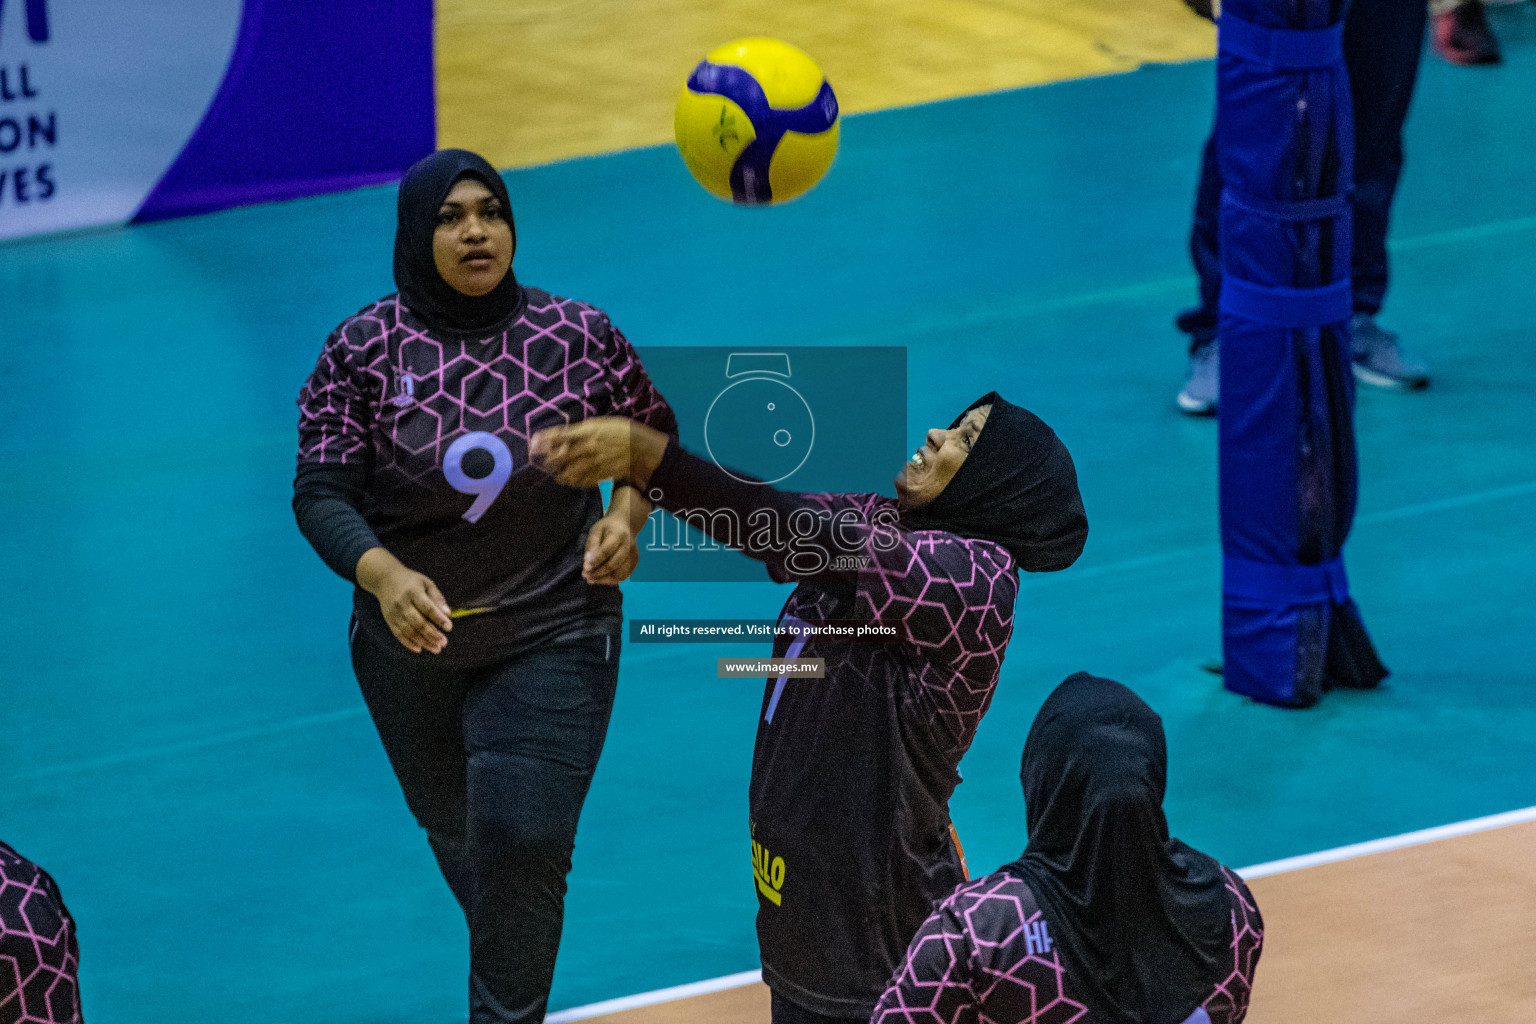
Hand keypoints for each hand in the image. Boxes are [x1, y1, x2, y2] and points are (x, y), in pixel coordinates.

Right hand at [356, 548, 452, 653]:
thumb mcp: (426, 583)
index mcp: (413, 592)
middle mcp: (402, 604)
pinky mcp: (389, 620)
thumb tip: (448, 613)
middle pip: (418, 622)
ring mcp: (394, 613)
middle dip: (432, 634)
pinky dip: (409, 643)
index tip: (449, 627)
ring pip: (409, 631)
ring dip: (423, 642)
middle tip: (444, 642)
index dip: (438, 618)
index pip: (427, 607)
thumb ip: (437, 597)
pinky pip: (399, 634)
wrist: (384, 579)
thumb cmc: (410, 581)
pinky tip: (419, 649)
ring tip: (436, 649)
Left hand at [529, 417, 667, 488]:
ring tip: (555, 473)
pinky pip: (582, 480)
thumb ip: (583, 430)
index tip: (533, 442)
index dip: (545, 439)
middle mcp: (590, 446)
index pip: (561, 435)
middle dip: (548, 459)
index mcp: (590, 430)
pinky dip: (573, 481)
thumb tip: (565, 435)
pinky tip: (569, 479)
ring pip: (569, 470)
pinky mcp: (601, 474)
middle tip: (541, 460)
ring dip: (559, 472)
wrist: (643, 450)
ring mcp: (595, 462)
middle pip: (561, 455)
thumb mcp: (602, 424)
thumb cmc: (623, 432)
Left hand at [584, 514, 638, 584]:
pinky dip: (611, 580)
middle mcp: (629, 546)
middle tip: (585, 575)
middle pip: (613, 564)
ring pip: (619, 574)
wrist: (626, 524)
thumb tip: (588, 562)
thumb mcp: (596, 530)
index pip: (607, 550)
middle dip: (597, 572)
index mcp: (619, 534)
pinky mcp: (634, 562)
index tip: (584, 567)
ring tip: (591, 579)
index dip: (595, 560)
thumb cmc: (607, 528)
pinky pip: (623, 576)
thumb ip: (592, 545)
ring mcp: (633, 555)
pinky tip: (600, 579)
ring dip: (604, 580)